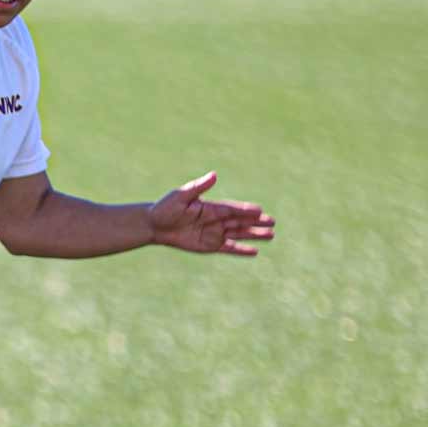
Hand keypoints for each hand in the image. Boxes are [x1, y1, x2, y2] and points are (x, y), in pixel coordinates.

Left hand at [148, 171, 274, 256]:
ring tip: (271, 235)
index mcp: (212, 207)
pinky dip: (241, 250)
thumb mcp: (181, 196)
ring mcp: (215, 233)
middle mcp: (217, 220)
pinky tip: (255, 251)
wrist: (154, 225)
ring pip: (239, 234)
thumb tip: (214, 175)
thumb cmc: (166, 208)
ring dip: (254, 235)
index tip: (259, 211)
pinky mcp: (210, 246)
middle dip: (256, 222)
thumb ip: (198, 187)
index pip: (232, 209)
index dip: (245, 211)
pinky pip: (229, 248)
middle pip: (240, 221)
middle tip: (273, 222)